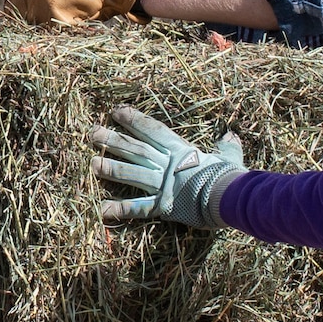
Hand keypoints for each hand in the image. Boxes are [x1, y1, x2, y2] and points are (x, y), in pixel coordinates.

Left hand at [92, 104, 246, 228]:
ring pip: (131, 174)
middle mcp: (167, 165)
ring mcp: (163, 185)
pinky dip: (119, 210)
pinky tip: (101, 210)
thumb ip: (227, 146)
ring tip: (91, 163)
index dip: (134, 119)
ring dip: (110, 168)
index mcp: (181, 151)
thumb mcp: (230, 156)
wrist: (231, 196)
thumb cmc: (231, 176)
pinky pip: (137, 208)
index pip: (153, 130)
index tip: (116, 111)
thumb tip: (231, 135)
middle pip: (135, 149)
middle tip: (92, 132)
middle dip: (113, 140)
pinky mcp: (163, 206)